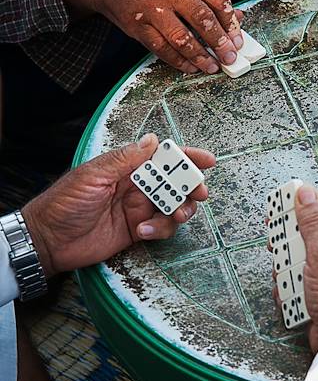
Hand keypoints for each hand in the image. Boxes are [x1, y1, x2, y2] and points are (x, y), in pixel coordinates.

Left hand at [21, 134, 215, 277]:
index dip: (186, 157)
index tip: (206, 160)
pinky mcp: (140, 230)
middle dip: (191, 187)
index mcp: (128, 168)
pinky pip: (162, 228)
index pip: (163, 158)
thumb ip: (124, 159)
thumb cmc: (64, 203)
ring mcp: (140, 208)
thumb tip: (152, 140)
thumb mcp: (92, 175)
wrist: (48, 240)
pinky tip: (144, 231)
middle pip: (176, 183)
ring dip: (180, 210)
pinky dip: (160, 229)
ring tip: (174, 216)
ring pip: (174, 206)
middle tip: (198, 194)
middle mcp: (138, 186)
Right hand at [62, 0, 244, 74]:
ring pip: (183, 38)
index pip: (218, 0)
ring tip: (212, 66)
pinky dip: (179, 61)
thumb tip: (238, 18)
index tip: (238, 40)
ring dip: (201, 57)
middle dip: (220, 43)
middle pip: (203, 20)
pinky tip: (190, 67)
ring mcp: (152, 8)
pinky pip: (162, 49)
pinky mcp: (138, 26)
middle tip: (230, 57)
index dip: (231, 24)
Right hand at [279, 185, 317, 362]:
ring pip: (294, 265)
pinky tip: (295, 300)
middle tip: (282, 255)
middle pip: (301, 241)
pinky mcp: (317, 295)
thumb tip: (305, 192)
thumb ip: (312, 221)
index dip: (294, 211)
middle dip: (288, 251)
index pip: (316, 214)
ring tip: (294, 285)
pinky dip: (290, 293)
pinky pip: (294, 286)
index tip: (275, 208)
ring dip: (287, 276)